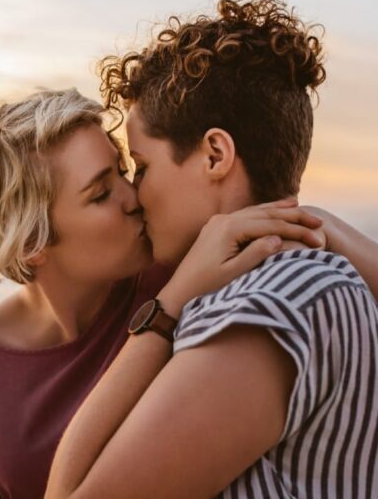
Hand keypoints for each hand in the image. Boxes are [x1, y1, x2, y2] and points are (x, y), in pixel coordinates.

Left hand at [158, 198, 323, 318]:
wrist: (179, 292)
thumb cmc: (206, 287)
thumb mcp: (234, 274)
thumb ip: (255, 254)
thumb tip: (277, 238)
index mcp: (228, 229)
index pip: (270, 225)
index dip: (296, 231)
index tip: (318, 239)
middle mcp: (222, 220)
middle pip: (264, 214)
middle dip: (291, 217)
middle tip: (317, 221)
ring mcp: (217, 222)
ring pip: (254, 212)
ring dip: (277, 210)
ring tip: (298, 206)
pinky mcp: (215, 228)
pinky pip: (244, 217)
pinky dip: (261, 214)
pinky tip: (270, 212)